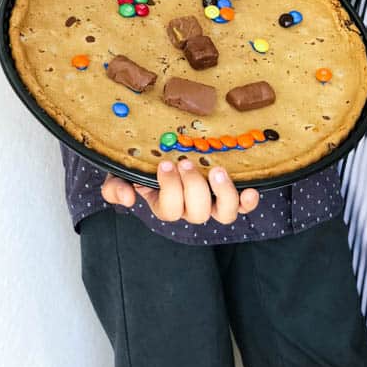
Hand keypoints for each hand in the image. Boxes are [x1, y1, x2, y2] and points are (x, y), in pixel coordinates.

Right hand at [101, 161, 259, 224]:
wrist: (162, 153)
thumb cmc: (142, 165)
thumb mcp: (122, 173)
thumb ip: (115, 186)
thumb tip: (126, 198)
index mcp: (165, 205)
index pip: (169, 209)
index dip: (169, 189)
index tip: (165, 163)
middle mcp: (190, 209)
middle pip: (196, 212)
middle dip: (192, 187)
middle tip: (186, 163)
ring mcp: (212, 204)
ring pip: (223, 214)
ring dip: (222, 194)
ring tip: (216, 171)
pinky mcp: (229, 195)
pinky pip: (242, 206)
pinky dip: (247, 202)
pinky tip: (251, 191)